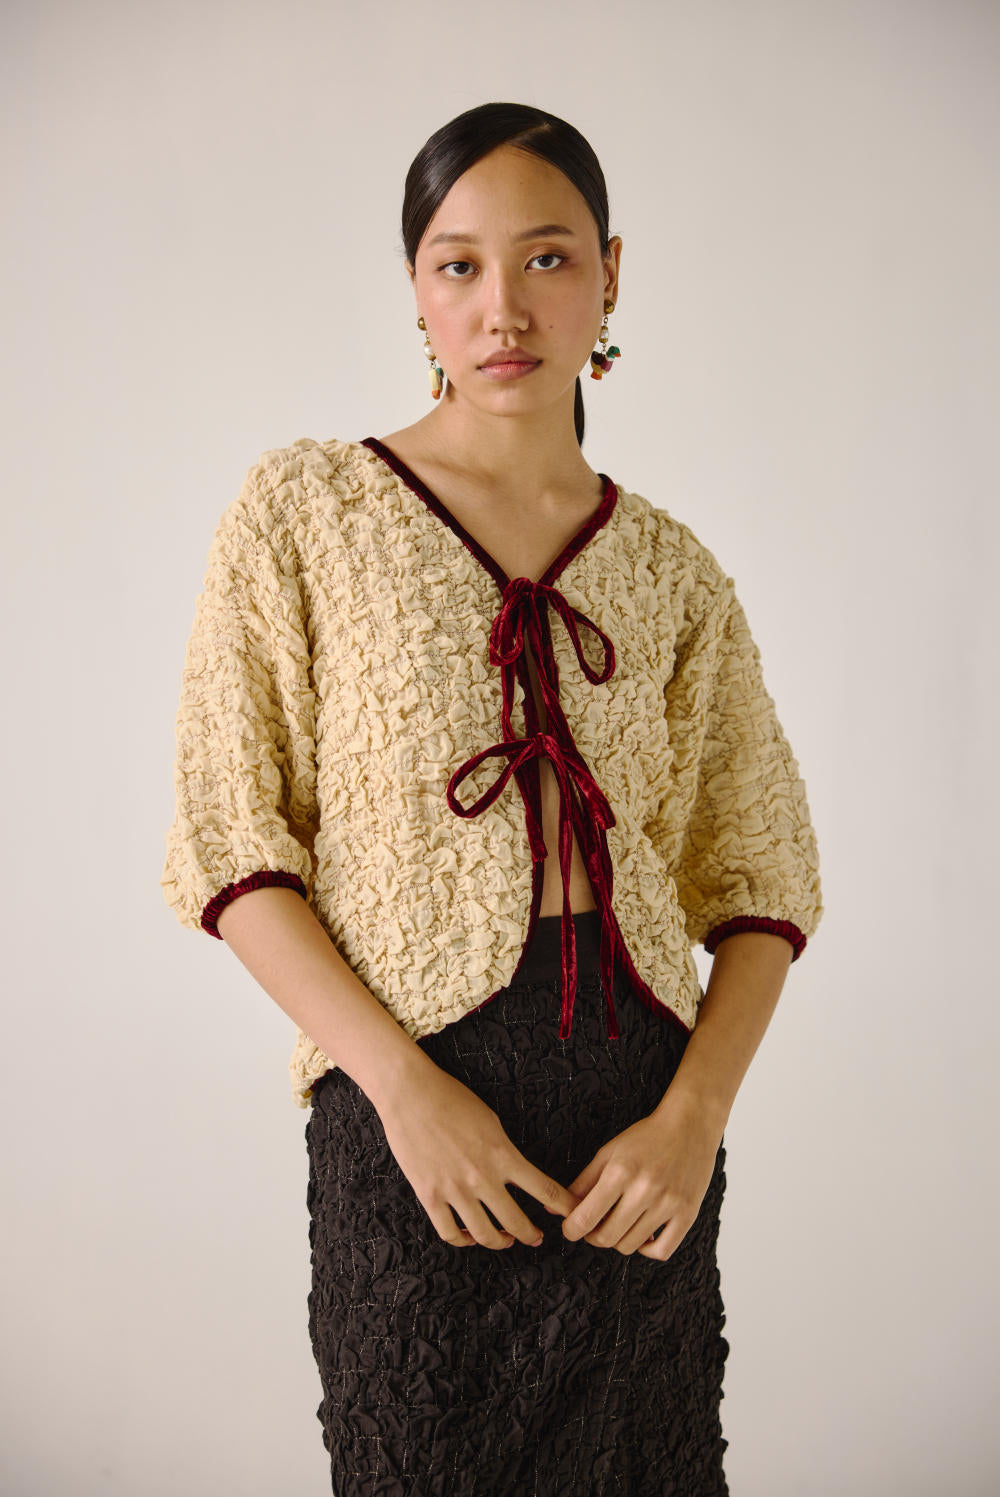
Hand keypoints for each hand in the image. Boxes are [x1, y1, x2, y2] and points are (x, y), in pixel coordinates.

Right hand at [378, 1059, 579, 1250]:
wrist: (411, 1093)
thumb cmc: (451, 1099)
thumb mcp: (491, 1121)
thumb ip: (504, 1151)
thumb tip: (515, 1174)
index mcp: (502, 1154)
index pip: (544, 1189)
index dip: (564, 1207)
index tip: (572, 1215)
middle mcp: (482, 1177)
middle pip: (517, 1221)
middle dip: (532, 1234)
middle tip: (536, 1238)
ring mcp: (454, 1189)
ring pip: (484, 1234)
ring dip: (500, 1242)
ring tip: (505, 1240)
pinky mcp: (429, 1195)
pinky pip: (450, 1232)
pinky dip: (463, 1241)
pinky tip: (469, 1237)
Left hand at [560, 1086, 724, 1260]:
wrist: (689, 1125)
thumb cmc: (646, 1137)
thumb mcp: (609, 1153)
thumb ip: (582, 1183)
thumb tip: (554, 1209)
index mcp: (620, 1172)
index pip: (586, 1218)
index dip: (572, 1230)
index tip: (570, 1229)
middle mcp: (644, 1190)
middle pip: (607, 1237)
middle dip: (593, 1236)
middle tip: (595, 1225)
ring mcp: (668, 1204)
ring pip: (631, 1246)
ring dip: (619, 1240)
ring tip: (620, 1223)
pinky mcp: (687, 1214)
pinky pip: (662, 1251)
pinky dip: (647, 1250)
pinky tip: (643, 1233)